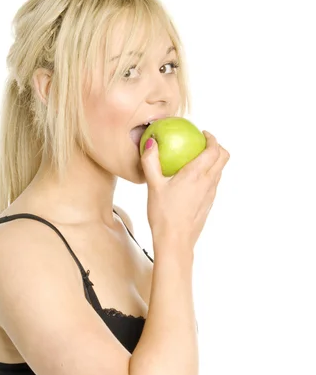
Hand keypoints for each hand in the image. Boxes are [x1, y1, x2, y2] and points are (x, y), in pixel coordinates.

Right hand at [140, 131, 229, 249]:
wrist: (175, 241)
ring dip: (213, 161)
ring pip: (220, 171)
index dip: (212, 138)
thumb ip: (151, 162)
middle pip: (224, 158)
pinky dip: (208, 175)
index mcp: (196, 174)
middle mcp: (208, 182)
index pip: (214, 150)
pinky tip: (191, 181)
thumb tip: (151, 143)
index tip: (203, 133)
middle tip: (202, 144)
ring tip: (196, 160)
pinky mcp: (208, 204)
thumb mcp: (153, 186)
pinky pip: (213, 183)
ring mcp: (211, 194)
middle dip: (217, 147)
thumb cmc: (163, 214)